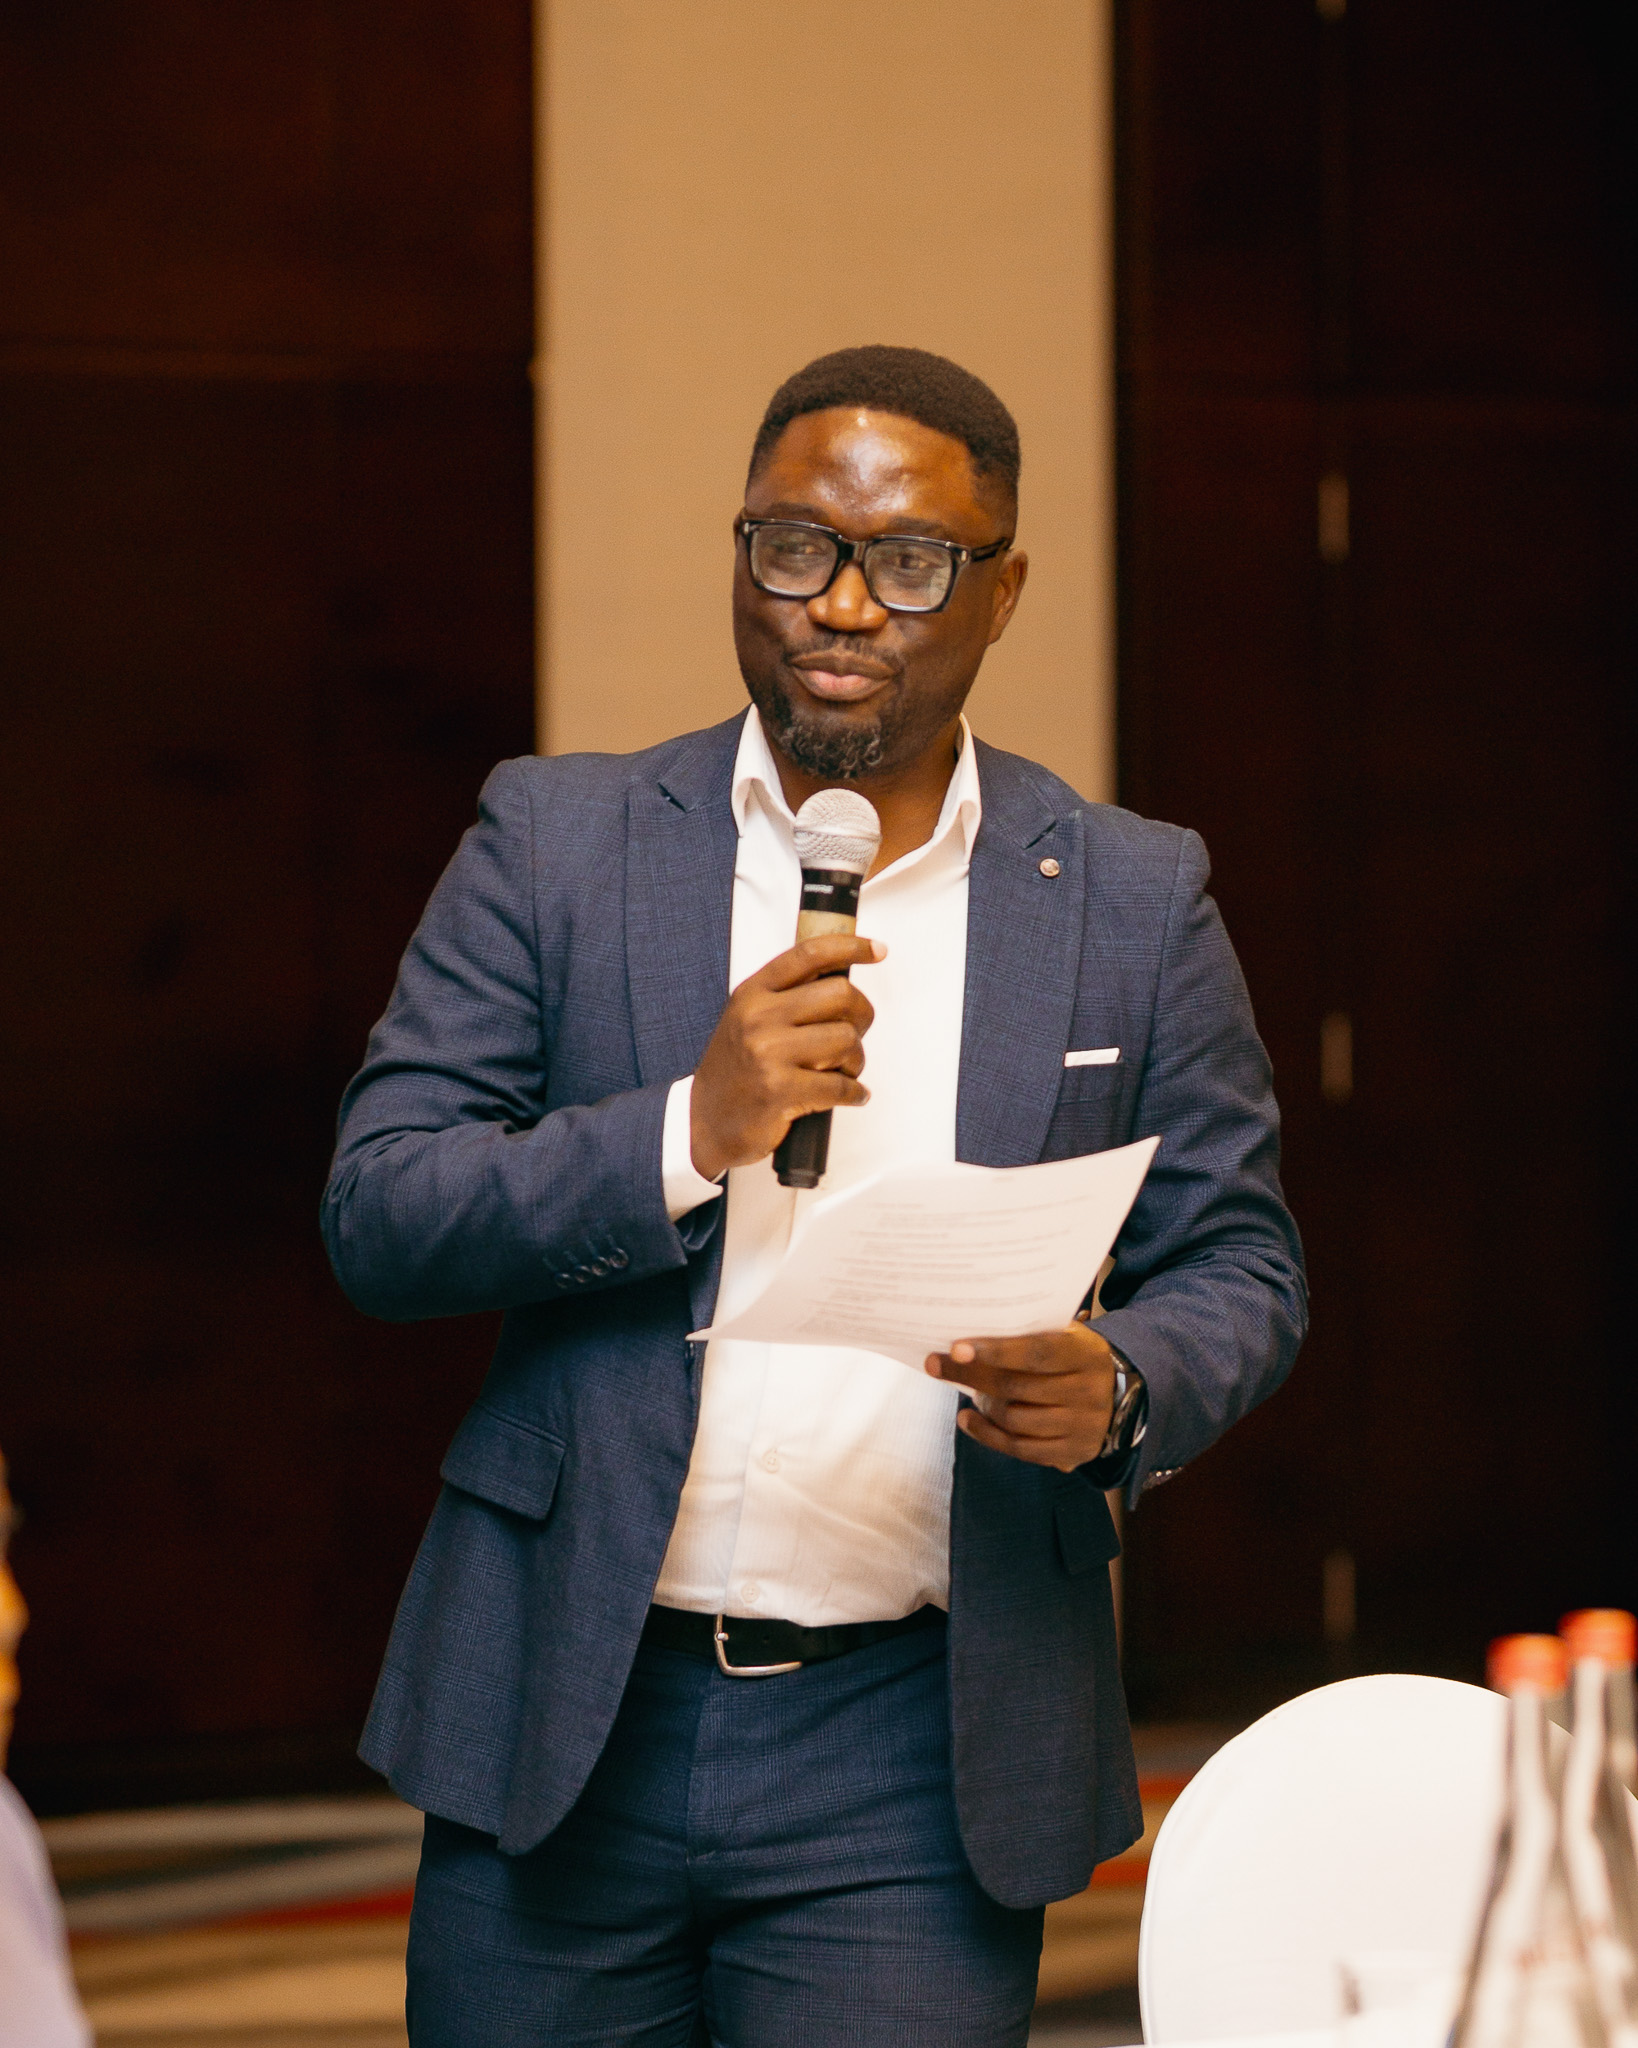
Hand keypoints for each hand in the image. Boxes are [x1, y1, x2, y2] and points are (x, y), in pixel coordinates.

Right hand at [690, 933, 883, 1180]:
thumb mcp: (748, 1019)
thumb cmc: (735, 1071)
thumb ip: (786, 996)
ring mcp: (768, 1053)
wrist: (706, 1122)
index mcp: (753, 993)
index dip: (851, 946)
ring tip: (842, 1070)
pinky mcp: (780, 1090)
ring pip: (847, 1039)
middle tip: (855, 1033)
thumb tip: (841, 979)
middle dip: (862, 1015)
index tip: (877, 950)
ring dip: (855, 1059)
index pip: (809, 954)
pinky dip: (855, 1092)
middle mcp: (758, 1017)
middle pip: (841, 995)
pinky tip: (851, 1094)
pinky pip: (840, 1084)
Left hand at [925, 1323, 1118, 1471]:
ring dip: (981, 1405)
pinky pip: (1020, 1448)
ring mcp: (1082, 1426)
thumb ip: (1031, 1334)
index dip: (995, 1350)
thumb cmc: (1076, 1358)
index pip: (1035, 1352)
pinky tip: (967, 1419)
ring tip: (963, 1391)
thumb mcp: (1067, 1336)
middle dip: (971, 1375)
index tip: (957, 1348)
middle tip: (936, 1363)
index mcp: (1086, 1354)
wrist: (1121, 1397)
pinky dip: (987, 1435)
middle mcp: (1088, 1391)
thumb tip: (971, 1338)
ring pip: (1016, 1419)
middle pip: (1017, 1386)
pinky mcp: (1073, 1453)